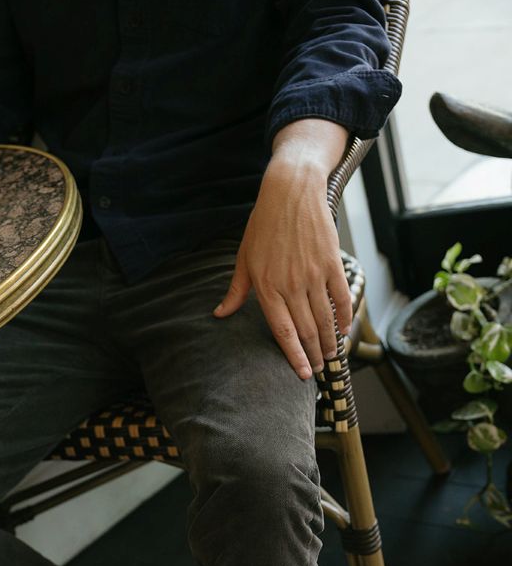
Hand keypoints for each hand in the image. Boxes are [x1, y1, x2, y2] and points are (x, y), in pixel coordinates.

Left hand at [214, 121, 352, 381]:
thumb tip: (220, 314)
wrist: (291, 191)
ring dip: (330, 340)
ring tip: (331, 355)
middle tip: (319, 369)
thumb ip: (236, 291)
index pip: (283, 332)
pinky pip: (341, 296)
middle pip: (307, 330)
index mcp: (267, 287)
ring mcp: (313, 274)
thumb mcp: (244, 258)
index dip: (294, 355)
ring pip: (325, 317)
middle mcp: (290, 284)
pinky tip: (344, 329)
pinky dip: (345, 315)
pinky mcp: (330, 262)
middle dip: (314, 354)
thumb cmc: (264, 225)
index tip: (303, 374)